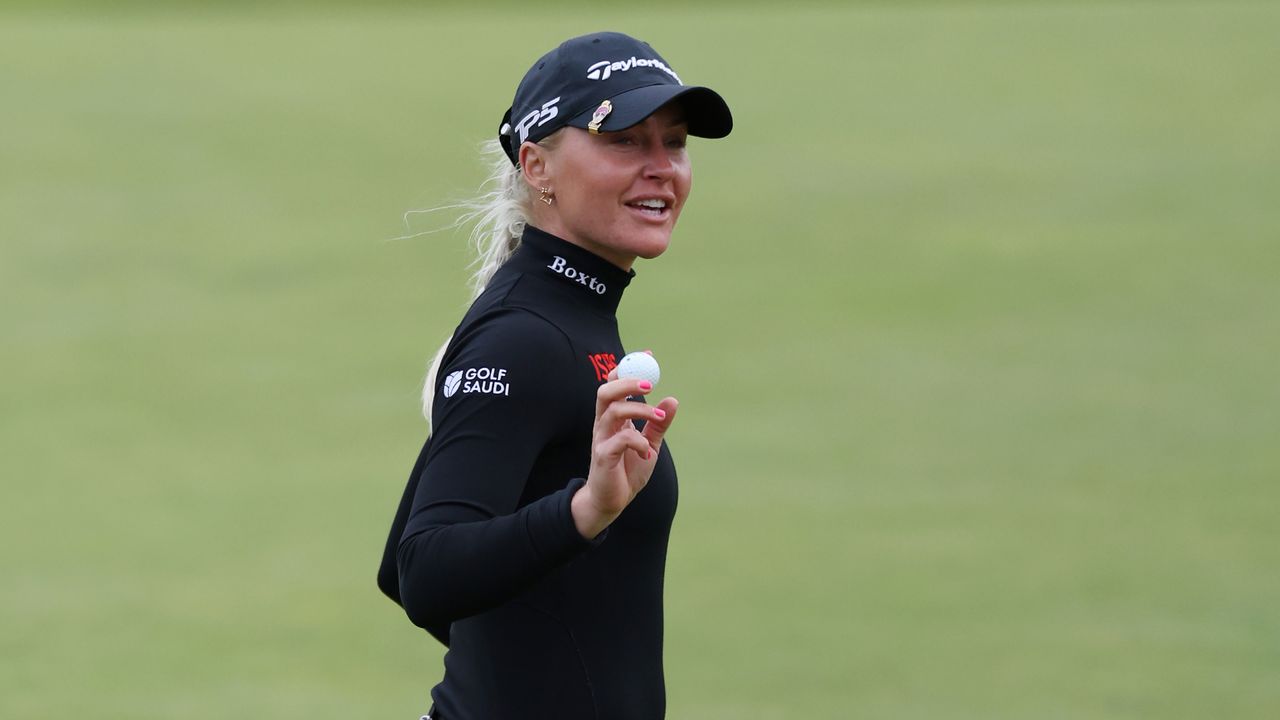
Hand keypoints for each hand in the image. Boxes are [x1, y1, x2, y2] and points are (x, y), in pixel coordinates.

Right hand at [571, 371, 677, 539]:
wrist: (612, 502)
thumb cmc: (627, 471)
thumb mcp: (649, 444)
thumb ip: (658, 424)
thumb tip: (672, 400)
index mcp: (612, 418)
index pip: (615, 384)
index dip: (629, 367)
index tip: (649, 356)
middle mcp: (603, 425)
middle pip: (606, 392)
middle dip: (627, 382)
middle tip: (651, 385)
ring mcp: (601, 440)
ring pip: (612, 411)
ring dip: (639, 410)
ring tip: (658, 417)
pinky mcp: (603, 457)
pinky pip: (619, 440)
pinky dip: (637, 442)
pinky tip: (647, 453)